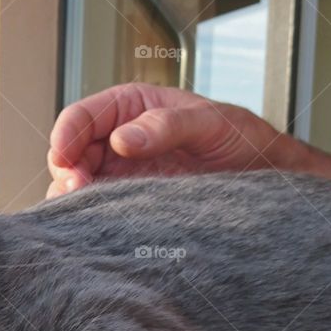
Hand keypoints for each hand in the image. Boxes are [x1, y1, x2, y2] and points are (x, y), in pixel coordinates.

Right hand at [46, 83, 310, 196]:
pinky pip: (96, 210)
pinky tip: (94, 223)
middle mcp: (119, 140)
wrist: (266, 181)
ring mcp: (121, 175)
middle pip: (71, 154)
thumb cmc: (243, 141)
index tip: (64, 157)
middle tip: (77, 189)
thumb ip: (166, 125)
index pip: (82, 117)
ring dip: (72, 198)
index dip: (66, 135)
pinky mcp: (127, 205)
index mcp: (132, 107)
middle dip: (66, 170)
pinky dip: (88, 217)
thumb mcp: (211, 122)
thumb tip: (121, 139)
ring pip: (76, 185)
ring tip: (83, 208)